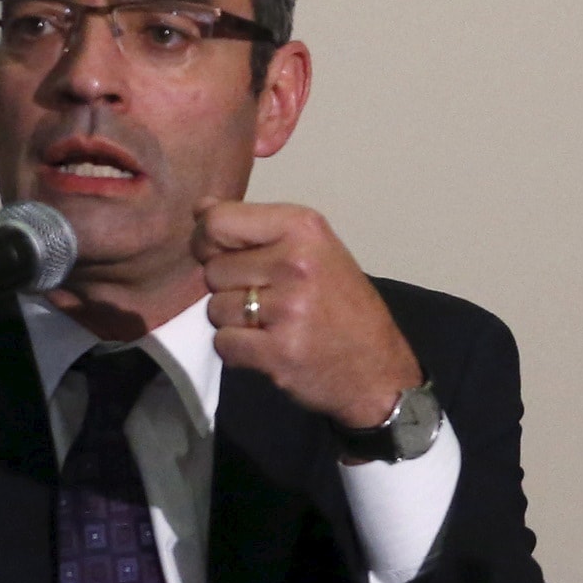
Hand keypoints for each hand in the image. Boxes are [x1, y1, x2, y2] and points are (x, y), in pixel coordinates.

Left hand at [193, 200, 423, 429]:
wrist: (380, 374)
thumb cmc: (346, 309)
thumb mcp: (315, 252)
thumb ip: (257, 228)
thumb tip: (201, 208)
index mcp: (304, 229)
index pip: (217, 222)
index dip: (208, 242)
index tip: (226, 257)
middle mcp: (296, 263)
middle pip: (213, 270)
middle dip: (230, 289)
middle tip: (270, 302)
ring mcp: (288, 309)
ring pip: (215, 309)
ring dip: (235, 323)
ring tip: (274, 327)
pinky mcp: (279, 351)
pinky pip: (224, 343)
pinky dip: (239, 351)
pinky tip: (270, 349)